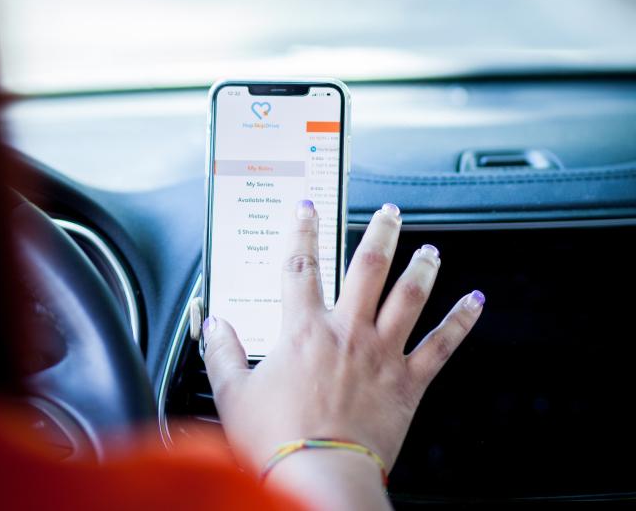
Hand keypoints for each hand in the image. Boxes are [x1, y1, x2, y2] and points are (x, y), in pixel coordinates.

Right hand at [203, 201, 483, 479]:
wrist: (319, 479)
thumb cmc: (277, 442)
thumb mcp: (234, 395)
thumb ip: (222, 354)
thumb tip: (214, 326)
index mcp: (304, 331)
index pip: (300, 266)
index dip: (302, 231)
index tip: (307, 208)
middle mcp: (347, 332)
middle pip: (368, 267)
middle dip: (381, 233)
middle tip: (390, 213)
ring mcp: (381, 353)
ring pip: (408, 296)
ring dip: (421, 268)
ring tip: (429, 249)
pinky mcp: (407, 381)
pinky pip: (441, 344)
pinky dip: (460, 321)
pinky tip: (474, 301)